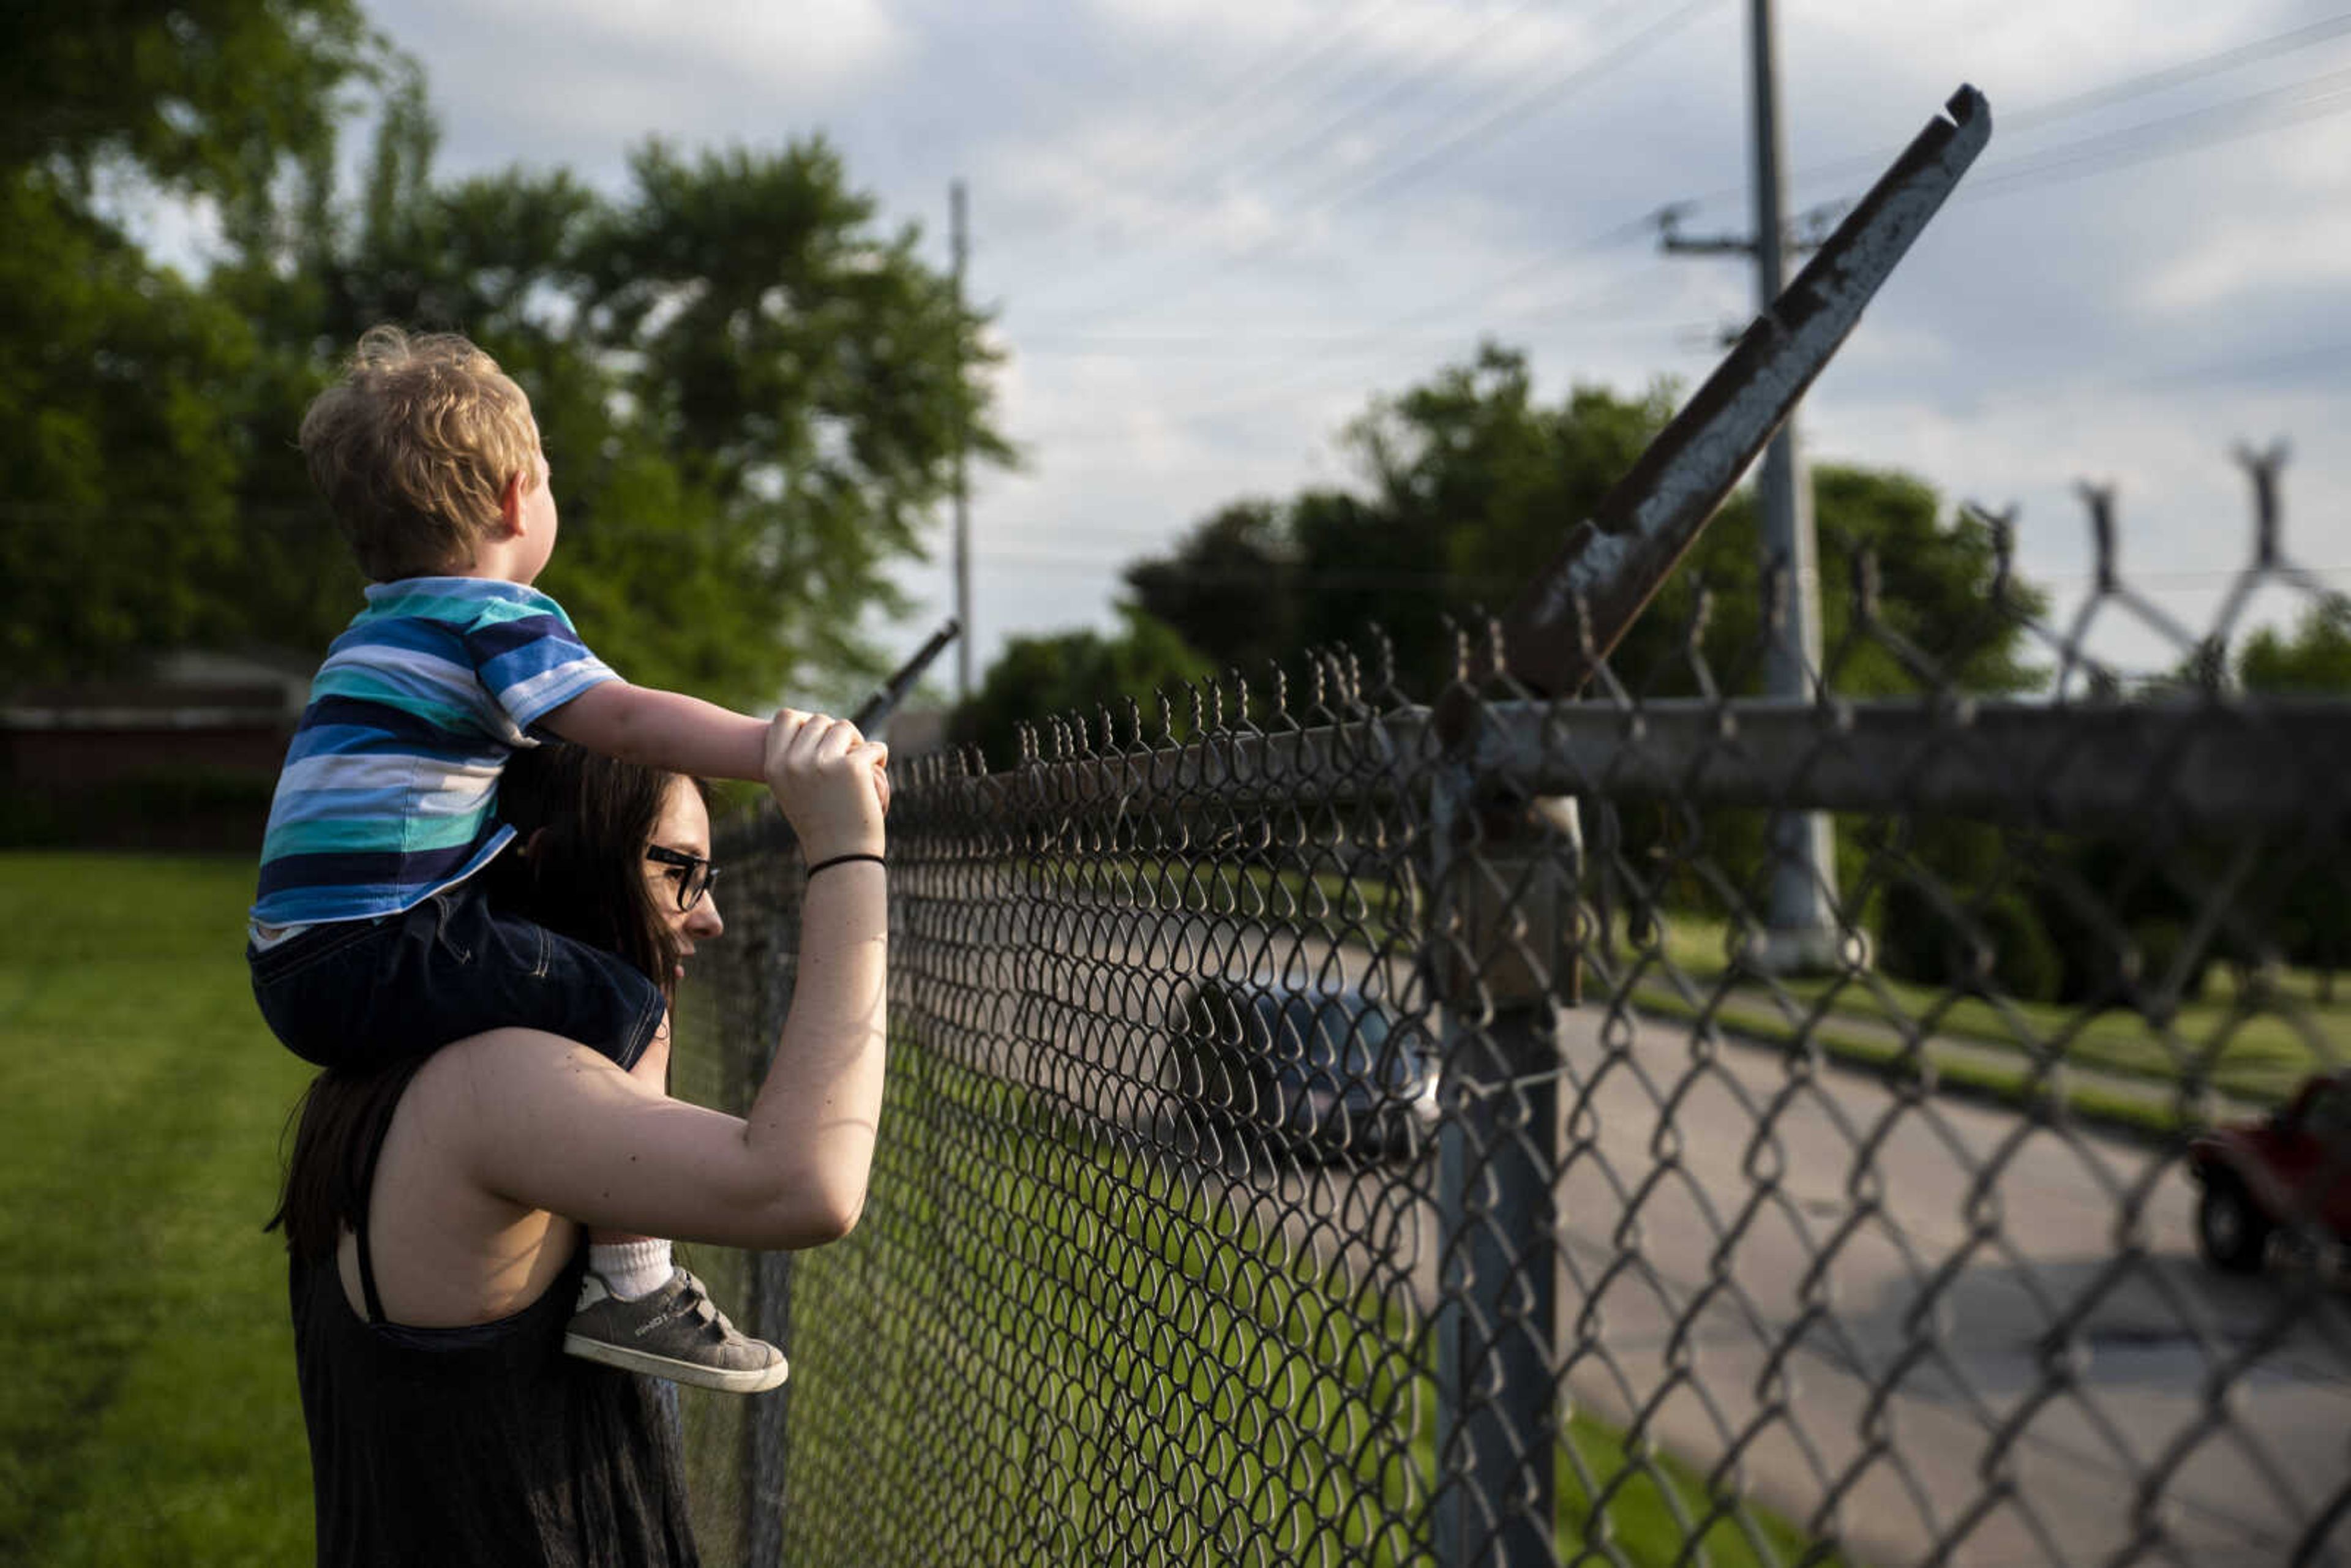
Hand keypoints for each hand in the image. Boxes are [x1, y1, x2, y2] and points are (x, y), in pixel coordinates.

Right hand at [762, 710, 887, 863]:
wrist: (840, 857)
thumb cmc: (820, 825)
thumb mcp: (793, 790)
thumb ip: (795, 759)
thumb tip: (811, 722)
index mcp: (774, 767)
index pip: (785, 717)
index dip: (806, 721)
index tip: (821, 739)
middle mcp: (794, 762)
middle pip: (819, 720)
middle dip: (836, 734)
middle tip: (847, 755)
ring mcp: (822, 763)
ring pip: (845, 727)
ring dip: (857, 742)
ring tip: (862, 762)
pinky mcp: (852, 768)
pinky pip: (873, 745)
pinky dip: (879, 755)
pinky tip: (878, 769)